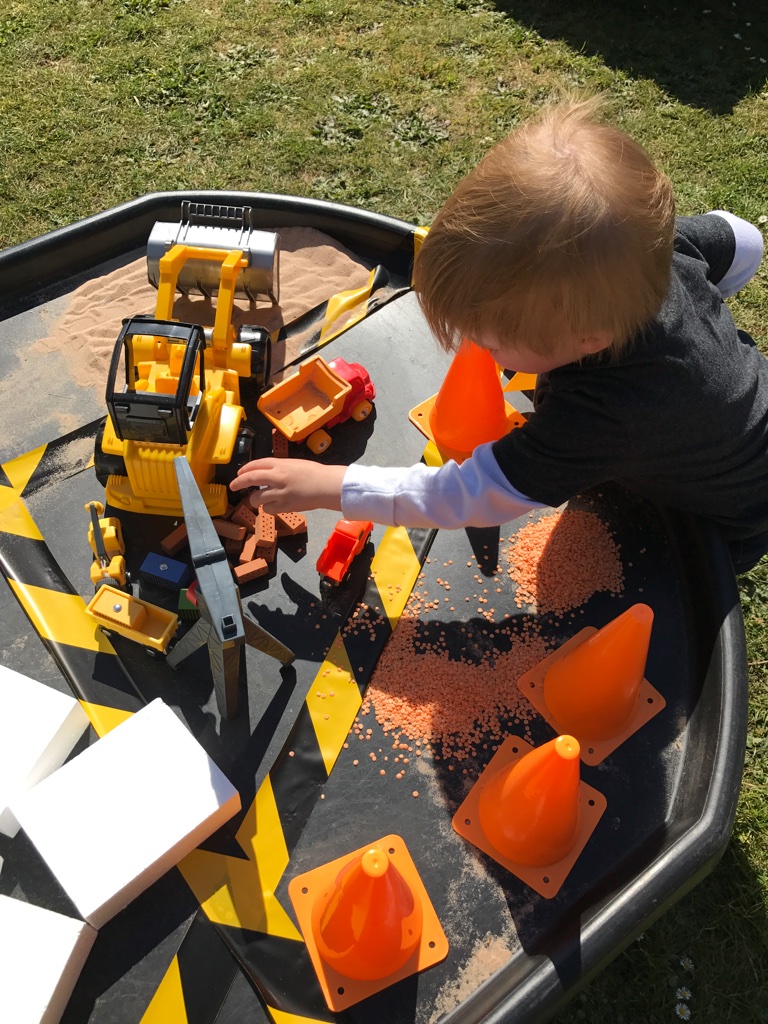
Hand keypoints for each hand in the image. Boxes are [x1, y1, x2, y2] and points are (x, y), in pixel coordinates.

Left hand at [230, 458, 346, 513]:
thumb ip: (280, 468)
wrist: (327, 485)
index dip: (245, 469)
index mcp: (280, 464)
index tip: (240, 473)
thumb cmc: (314, 473)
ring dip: (254, 499)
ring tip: (257, 500)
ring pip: (256, 497)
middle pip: (251, 478)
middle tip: (233, 486)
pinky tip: (272, 506)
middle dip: (238, 483)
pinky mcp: (284, 506)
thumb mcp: (295, 464)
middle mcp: (277, 476)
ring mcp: (280, 492)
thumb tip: (266, 474)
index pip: (256, 464)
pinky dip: (267, 508)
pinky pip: (268, 509)